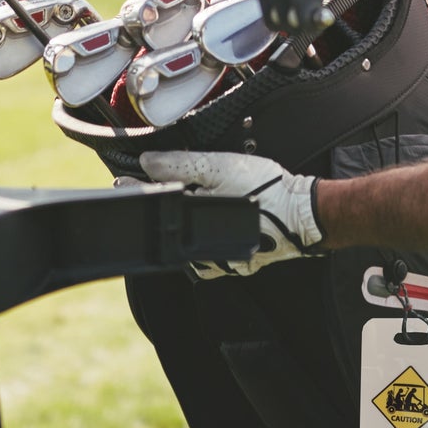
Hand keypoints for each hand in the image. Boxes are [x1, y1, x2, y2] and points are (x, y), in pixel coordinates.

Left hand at [138, 150, 323, 276]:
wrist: (303, 214)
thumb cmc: (264, 189)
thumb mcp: (219, 167)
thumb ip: (179, 165)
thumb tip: (146, 163)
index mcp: (192, 220)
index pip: (156, 202)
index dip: (139, 188)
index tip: (124, 182)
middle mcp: (201, 247)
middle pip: (172, 225)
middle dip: (166, 206)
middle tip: (156, 188)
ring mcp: (219, 260)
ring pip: (190, 243)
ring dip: (187, 225)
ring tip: (191, 204)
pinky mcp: (236, 264)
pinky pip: (212, 255)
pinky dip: (208, 241)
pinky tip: (217, 225)